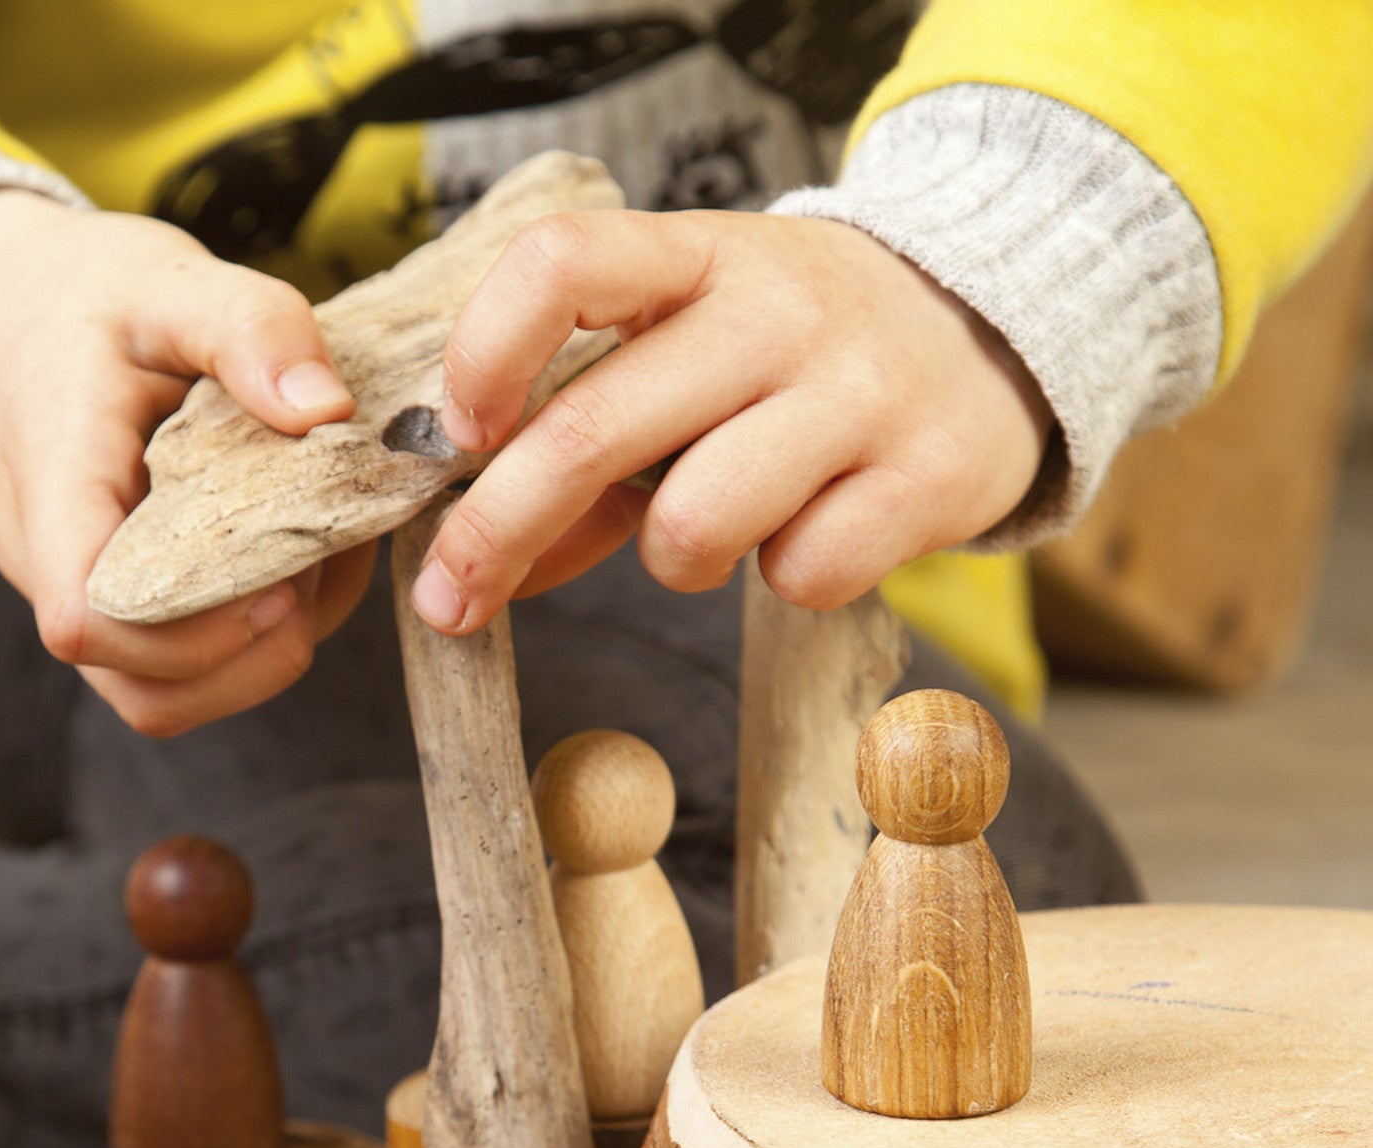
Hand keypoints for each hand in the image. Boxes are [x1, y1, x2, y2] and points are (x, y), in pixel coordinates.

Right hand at [0, 190, 373, 735]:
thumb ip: (249, 329)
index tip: (278, 574)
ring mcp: (92, 602)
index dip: (193, 633)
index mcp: (51, 494)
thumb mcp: (169, 283)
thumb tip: (326, 410)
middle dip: (257, 654)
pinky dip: (271, 637)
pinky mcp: (132, 610)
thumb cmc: (87, 301)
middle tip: (319, 559)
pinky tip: (308, 559)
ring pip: (176, 699)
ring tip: (318, 558)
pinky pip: (197, 669)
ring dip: (269, 654)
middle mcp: (56, 571)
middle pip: (150, 693)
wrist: (13, 309)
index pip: (89, 623)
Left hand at [412, 209, 1051, 632]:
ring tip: (710, 533)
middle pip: (594, 428)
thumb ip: (599, 443)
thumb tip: (491, 565)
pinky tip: (811, 532)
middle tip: (448, 602)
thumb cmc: (796, 360)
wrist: (989, 338)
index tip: (461, 433)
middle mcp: (774, 309)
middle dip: (496, 532)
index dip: (486, 353)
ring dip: (672, 560)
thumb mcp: (698, 349)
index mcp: (698, 257)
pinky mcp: (927, 476)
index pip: (562, 263)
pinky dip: (786, 578)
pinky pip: (802, 574)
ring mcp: (857, 391)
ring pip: (693, 524)